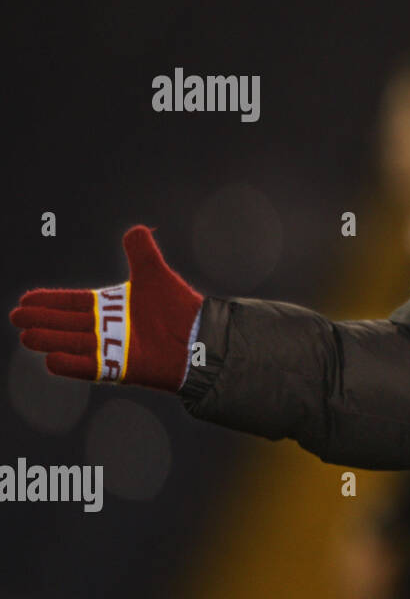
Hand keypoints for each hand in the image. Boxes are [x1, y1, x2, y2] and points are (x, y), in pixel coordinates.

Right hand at [9, 225, 203, 391]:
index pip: (74, 304)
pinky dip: (73, 364)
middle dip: (43, 320)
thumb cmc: (180, 308)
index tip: (25, 299)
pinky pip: (92, 368)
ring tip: (26, 336)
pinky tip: (51, 360)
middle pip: (68, 324)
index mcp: (112, 308)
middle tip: (17, 317)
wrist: (203, 337)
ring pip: (74, 344)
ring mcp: (114, 350)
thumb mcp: (156, 275)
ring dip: (51, 340)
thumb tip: (136, 229)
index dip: (50, 302)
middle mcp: (109, 329)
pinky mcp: (123, 369)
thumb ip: (143, 253)